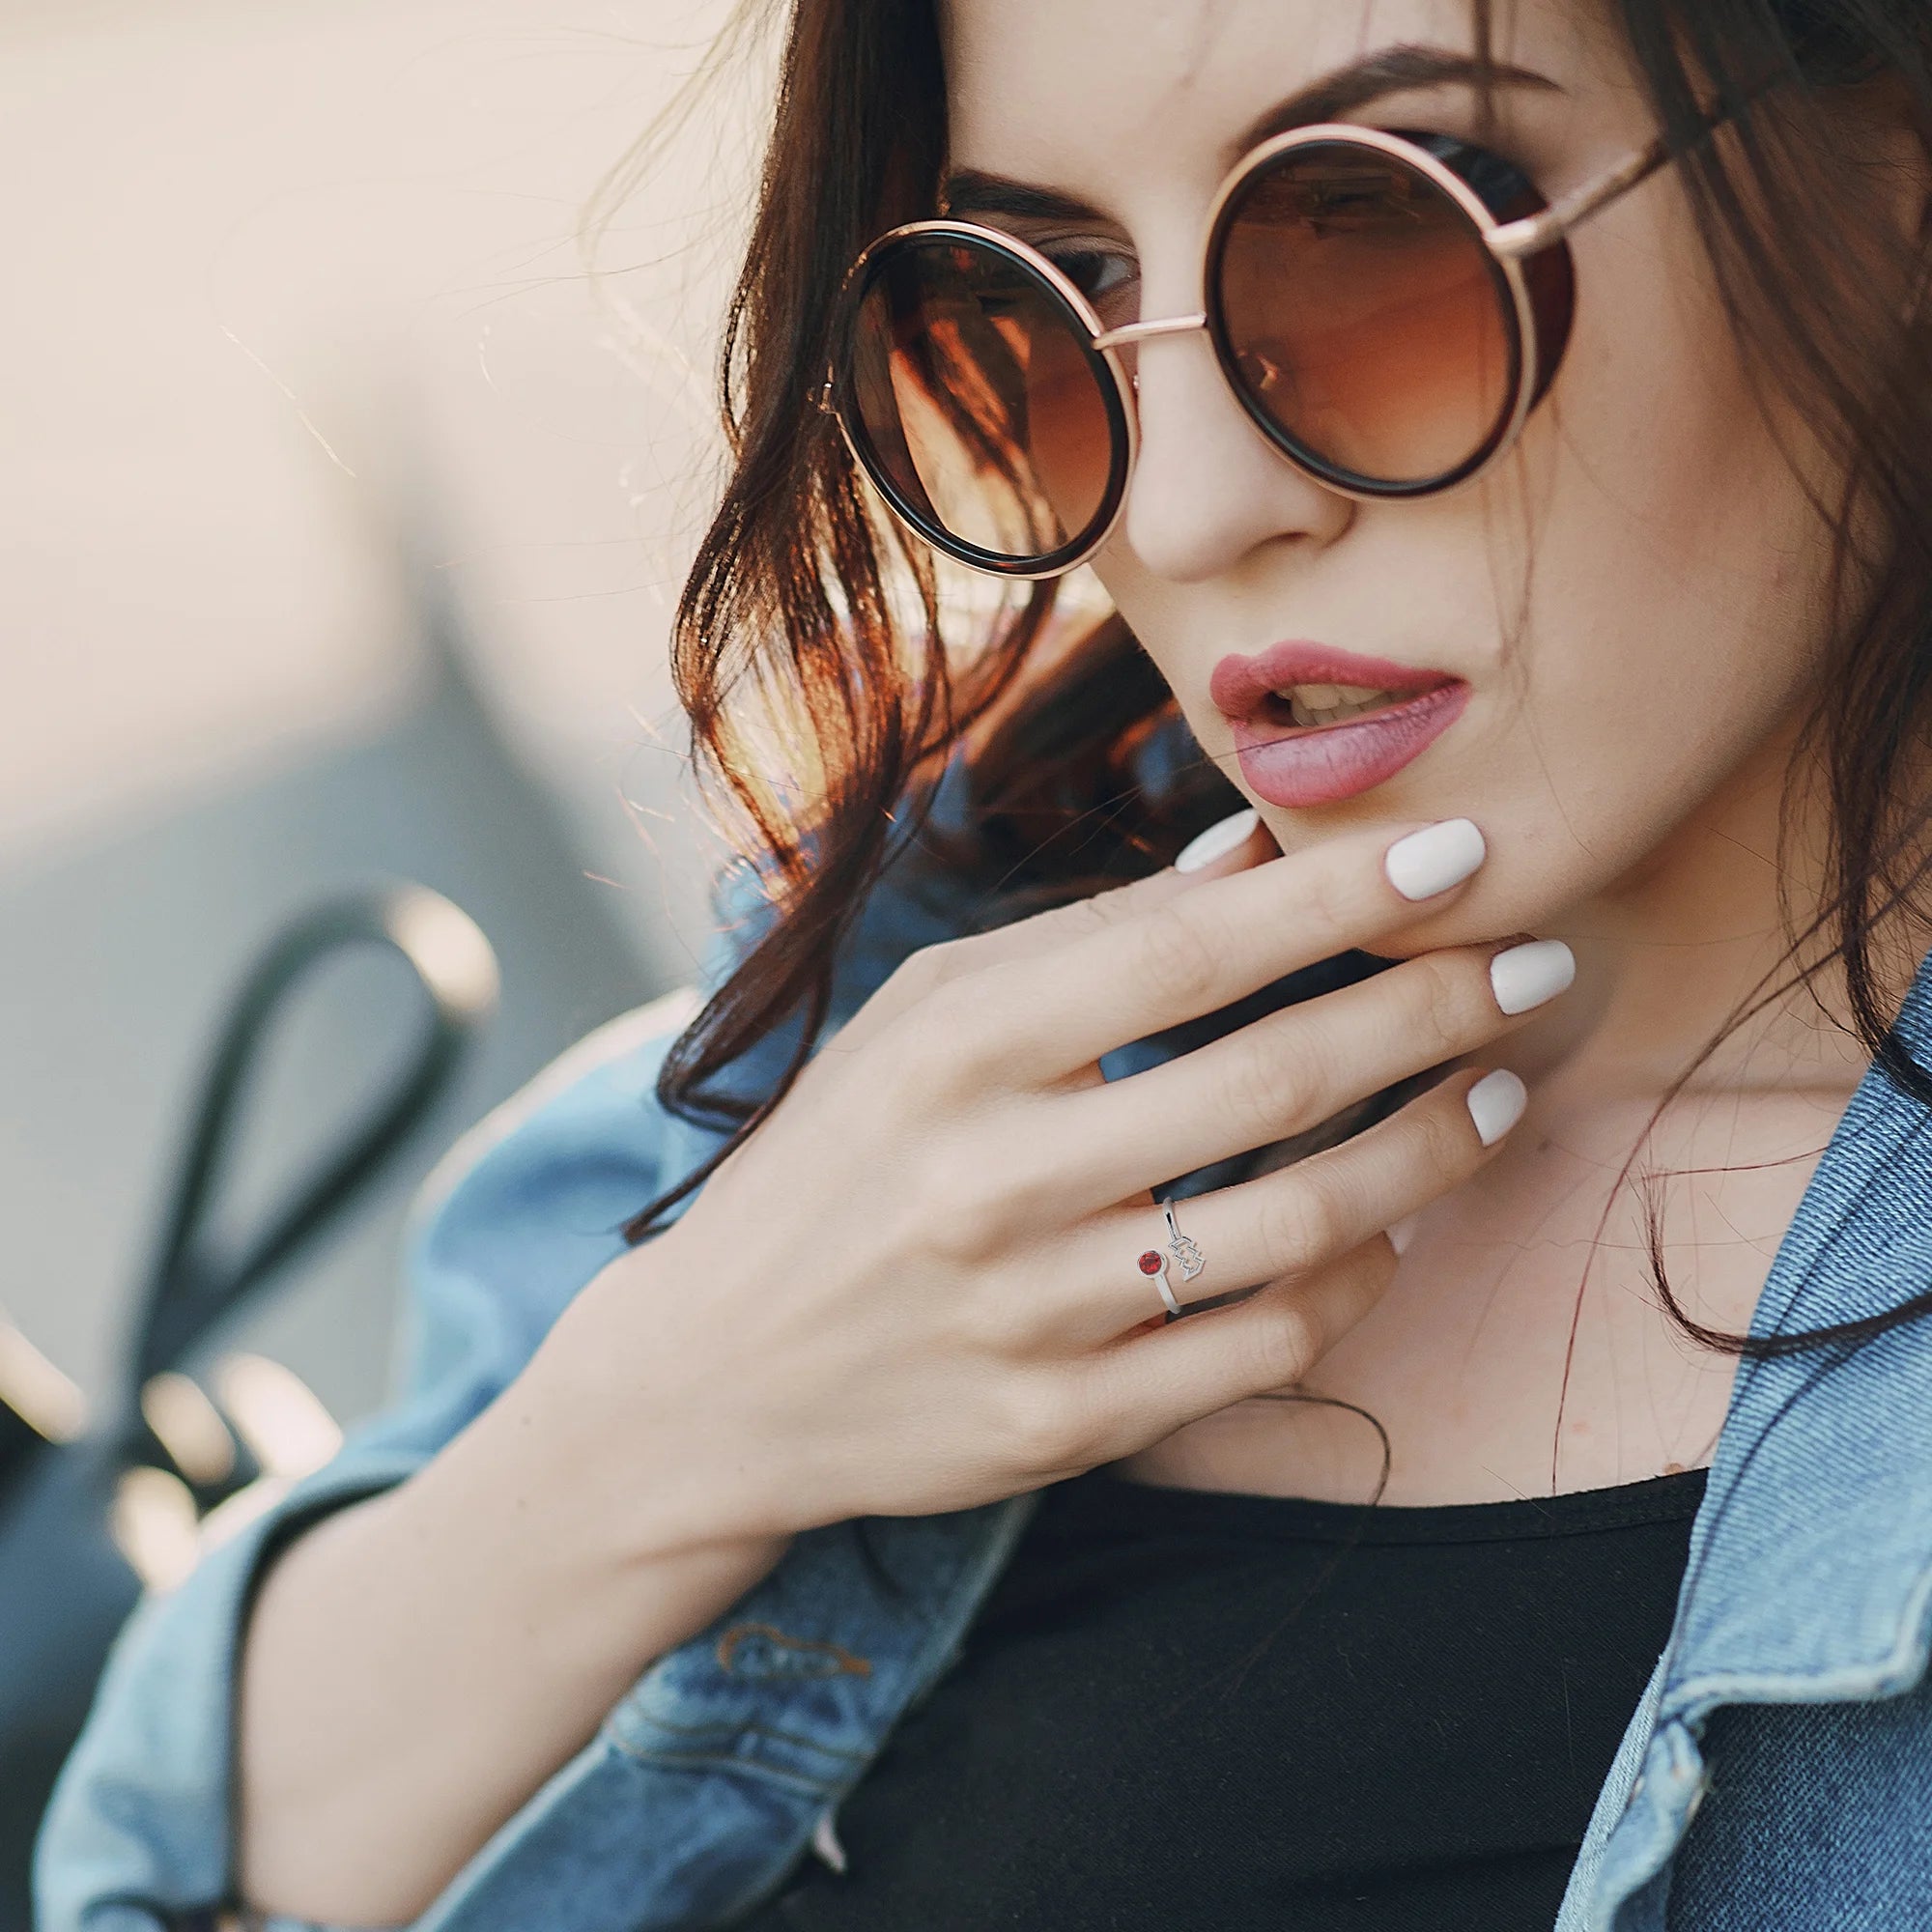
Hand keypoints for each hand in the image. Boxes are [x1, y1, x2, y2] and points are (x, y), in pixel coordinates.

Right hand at [548, 812, 1566, 1545]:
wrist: (712, 1376)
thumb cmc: (834, 1163)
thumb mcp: (914, 1024)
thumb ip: (1075, 942)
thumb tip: (1248, 858)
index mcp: (950, 1050)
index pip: (1180, 952)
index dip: (1337, 895)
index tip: (1460, 851)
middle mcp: (990, 1179)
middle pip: (1266, 1083)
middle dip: (1429, 1009)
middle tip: (1534, 963)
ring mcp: (1029, 1314)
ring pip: (1292, 1230)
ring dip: (1427, 1152)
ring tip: (1497, 1089)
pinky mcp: (1058, 1425)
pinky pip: (1258, 1351)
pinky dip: (1354, 1285)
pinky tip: (1396, 1229)